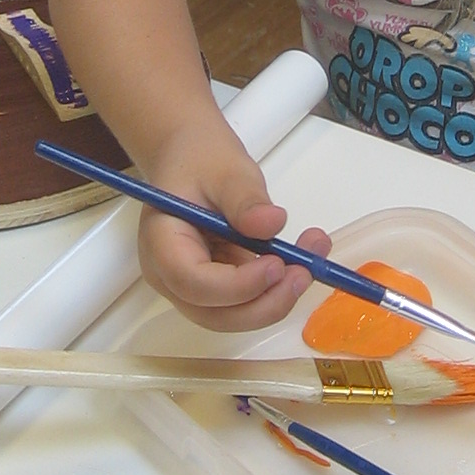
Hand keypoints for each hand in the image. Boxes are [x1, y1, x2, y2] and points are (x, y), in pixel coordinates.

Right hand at [137, 122, 331, 333]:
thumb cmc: (199, 159)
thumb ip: (245, 199)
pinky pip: (246, 302)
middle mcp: (170, 276)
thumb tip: (271, 224)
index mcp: (161, 244)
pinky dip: (277, 289)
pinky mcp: (216, 287)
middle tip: (305, 272)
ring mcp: (191, 287)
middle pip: (214, 314)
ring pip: (234, 316)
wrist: (190, 158)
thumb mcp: (225, 169)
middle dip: (265, 303)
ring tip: (312, 259)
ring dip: (277, 298)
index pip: (193, 282)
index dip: (238, 285)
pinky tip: (303, 259)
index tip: (278, 264)